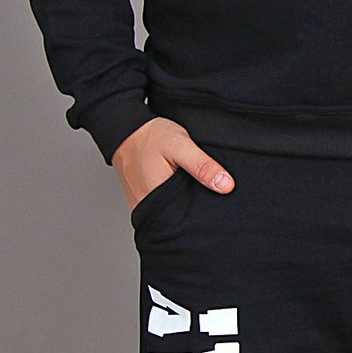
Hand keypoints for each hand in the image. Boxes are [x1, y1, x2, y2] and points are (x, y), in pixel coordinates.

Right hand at [111, 117, 233, 210]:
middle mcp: (146, 208)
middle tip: (206, 198)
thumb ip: (202, 166)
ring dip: (181, 208)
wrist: (126, 130)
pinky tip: (179, 191)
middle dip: (194, 214)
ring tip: (193, 193)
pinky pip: (159, 209)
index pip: (184, 222)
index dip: (202, 218)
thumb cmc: (149, 137)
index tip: (216, 208)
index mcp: (156, 199)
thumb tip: (226, 185)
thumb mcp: (180, 145)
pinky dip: (171, 203)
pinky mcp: (141, 201)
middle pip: (176, 221)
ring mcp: (141, 207)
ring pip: (168, 216)